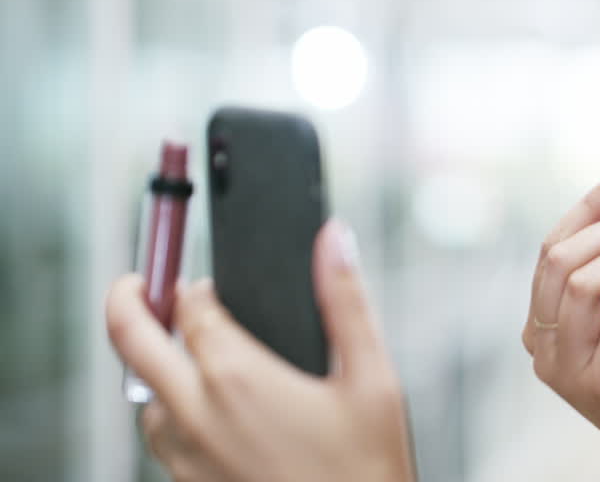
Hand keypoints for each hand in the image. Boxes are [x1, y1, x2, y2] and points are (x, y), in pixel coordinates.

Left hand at [105, 221, 414, 481]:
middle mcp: (198, 416)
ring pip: (143, 398)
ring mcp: (186, 458)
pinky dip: (170, 414)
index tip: (202, 281)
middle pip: (132, 342)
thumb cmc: (367, 469)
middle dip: (126, 302)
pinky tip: (208, 413)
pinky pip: (161, 441)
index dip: (192, 285)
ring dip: (155, 368)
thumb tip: (332, 240)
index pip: (189, 308)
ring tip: (185, 356)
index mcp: (238, 378)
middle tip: (132, 284)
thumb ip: (346, 301)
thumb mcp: (373, 377)